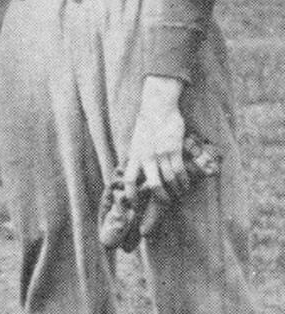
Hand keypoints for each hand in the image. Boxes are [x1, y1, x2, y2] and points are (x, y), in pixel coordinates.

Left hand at [123, 75, 189, 206]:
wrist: (157, 107)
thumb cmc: (147, 125)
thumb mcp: (137, 142)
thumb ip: (138, 157)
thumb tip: (139, 173)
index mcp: (134, 155)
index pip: (129, 179)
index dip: (130, 194)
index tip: (133, 205)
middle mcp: (146, 157)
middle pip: (152, 184)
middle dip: (159, 196)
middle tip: (165, 201)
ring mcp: (160, 153)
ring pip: (169, 179)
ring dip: (175, 189)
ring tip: (179, 193)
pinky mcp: (173, 148)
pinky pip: (179, 170)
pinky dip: (183, 180)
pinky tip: (185, 185)